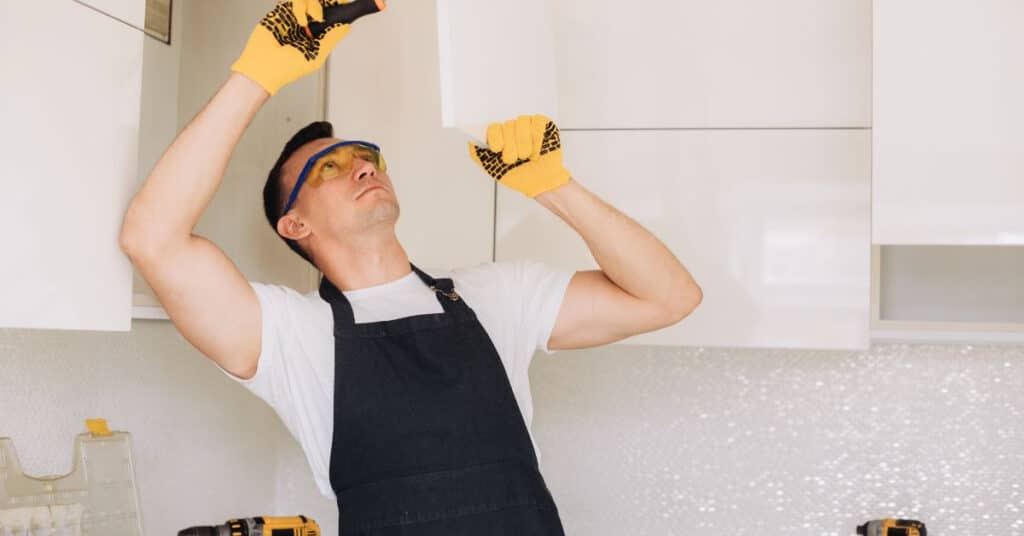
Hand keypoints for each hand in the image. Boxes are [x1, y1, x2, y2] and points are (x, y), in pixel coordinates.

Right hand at [231, 0, 374, 95]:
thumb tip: (346, 26)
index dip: (337, 8)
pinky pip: (293, 1)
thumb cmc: (286, 68)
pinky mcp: (280, 13)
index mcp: (317, 37)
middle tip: (321, 13)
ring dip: (310, 6)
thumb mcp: (316, 56)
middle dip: (326, 3)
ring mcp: (293, 18)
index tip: (345, 2)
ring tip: (305, 22)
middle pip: (321, 5)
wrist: (262, 65)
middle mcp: (306, 26)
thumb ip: (331, 39)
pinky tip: (298, 18)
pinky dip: (299, 6)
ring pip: (308, 0)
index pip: (331, 18)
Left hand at [469, 114, 571, 197]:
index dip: (495, 138)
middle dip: (511, 146)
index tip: (497, 149)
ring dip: (524, 144)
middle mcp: (513, 128)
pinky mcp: (544, 125)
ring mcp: (529, 125)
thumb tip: (470, 140)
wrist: (540, 183)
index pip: (494, 127)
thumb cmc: (517, 175)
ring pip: (522, 122)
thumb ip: (478, 154)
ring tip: (526, 157)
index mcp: (501, 136)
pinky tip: (536, 151)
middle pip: (508, 126)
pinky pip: (537, 123)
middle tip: (514, 160)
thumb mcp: (493, 168)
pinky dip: (536, 139)